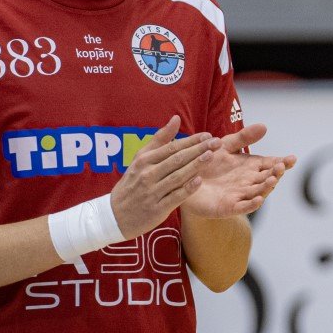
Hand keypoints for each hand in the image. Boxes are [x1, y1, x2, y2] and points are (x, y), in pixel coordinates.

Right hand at [109, 117, 220, 239]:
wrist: (115, 215)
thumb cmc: (133, 182)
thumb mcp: (141, 159)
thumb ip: (160, 139)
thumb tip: (176, 118)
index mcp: (144, 161)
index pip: (172, 148)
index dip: (191, 141)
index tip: (208, 135)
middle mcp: (148, 174)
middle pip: (177, 160)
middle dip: (198, 150)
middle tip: (217, 142)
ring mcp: (152, 192)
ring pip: (177, 177)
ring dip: (195, 166)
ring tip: (211, 156)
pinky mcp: (157, 208)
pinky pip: (174, 197)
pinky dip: (186, 189)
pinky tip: (199, 181)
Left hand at [180, 122, 294, 218]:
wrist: (184, 180)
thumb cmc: (207, 162)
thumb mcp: (225, 146)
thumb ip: (243, 137)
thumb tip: (264, 126)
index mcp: (251, 166)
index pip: (271, 164)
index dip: (282, 162)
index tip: (292, 158)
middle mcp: (249, 181)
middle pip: (268, 178)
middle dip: (276, 173)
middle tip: (281, 166)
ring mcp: (240, 195)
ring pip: (258, 192)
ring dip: (267, 187)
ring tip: (273, 179)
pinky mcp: (227, 207)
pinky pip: (242, 208)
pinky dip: (252, 205)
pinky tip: (259, 199)